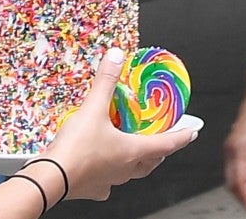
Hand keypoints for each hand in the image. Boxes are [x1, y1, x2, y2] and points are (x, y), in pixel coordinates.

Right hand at [44, 46, 196, 201]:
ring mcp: (110, 181)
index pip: (167, 144)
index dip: (182, 136)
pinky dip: (109, 172)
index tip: (193, 131)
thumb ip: (106, 80)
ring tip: (131, 148)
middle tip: (163, 139)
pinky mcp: (93, 188)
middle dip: (160, 149)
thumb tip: (116, 56)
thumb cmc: (76, 148)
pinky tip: (101, 164)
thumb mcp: (93, 107)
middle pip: (151, 161)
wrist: (52, 177)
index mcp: (132, 151)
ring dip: (136, 160)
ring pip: (131, 172)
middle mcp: (125, 169)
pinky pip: (107, 181)